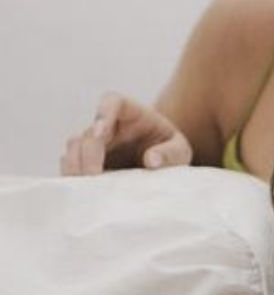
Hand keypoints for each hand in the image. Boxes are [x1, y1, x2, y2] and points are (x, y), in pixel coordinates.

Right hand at [61, 93, 192, 174]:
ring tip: (85, 187)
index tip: (100, 132)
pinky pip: (73, 164)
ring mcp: (94, 142)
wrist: (163, 161)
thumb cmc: (171, 149)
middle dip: (88, 153)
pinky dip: (74, 177)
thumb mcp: (180, 150)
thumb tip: (151, 161)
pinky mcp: (88, 160)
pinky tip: (82, 192)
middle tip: (93, 176)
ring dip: (75, 165)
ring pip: (74, 146)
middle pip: (88, 132)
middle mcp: (106, 123)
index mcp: (129, 111)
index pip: (111, 102)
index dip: (103, 114)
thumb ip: (170, 153)